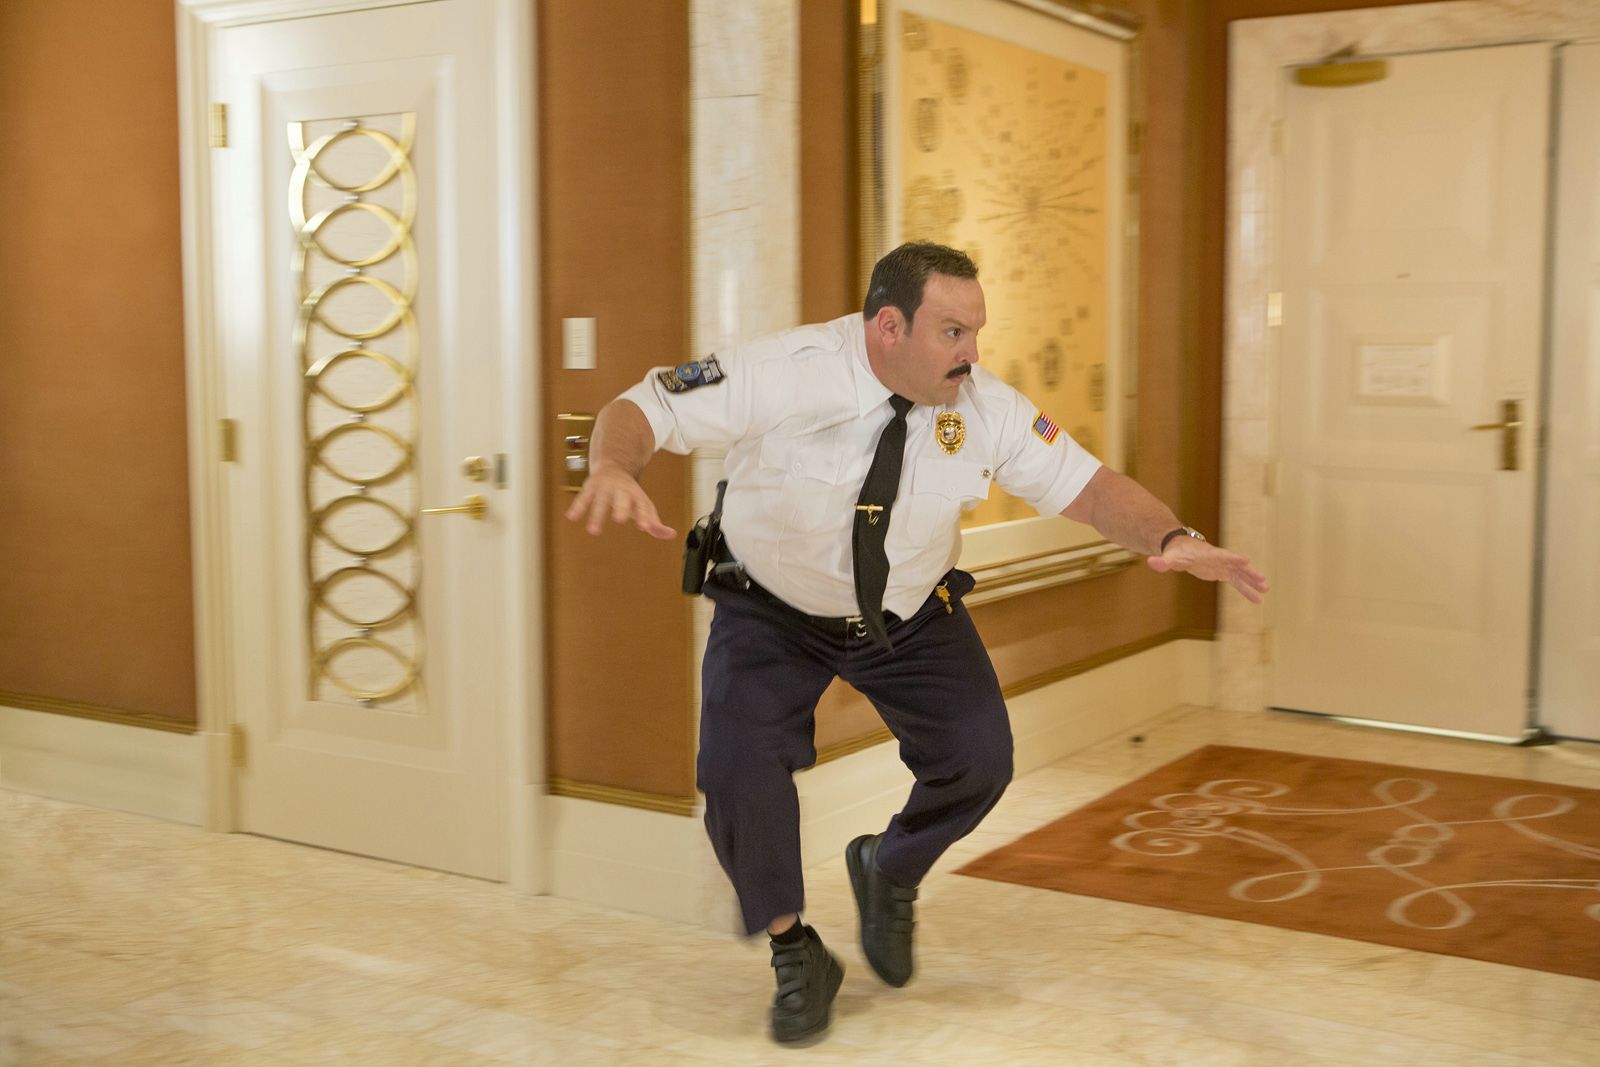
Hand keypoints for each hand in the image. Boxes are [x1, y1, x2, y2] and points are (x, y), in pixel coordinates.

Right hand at [564, 465, 676, 538]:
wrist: (614, 466)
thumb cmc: (630, 493)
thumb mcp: (643, 505)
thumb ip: (654, 522)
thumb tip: (671, 534)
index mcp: (636, 495)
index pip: (642, 505)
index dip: (644, 515)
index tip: (644, 527)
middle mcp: (621, 490)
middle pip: (622, 498)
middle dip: (621, 507)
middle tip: (619, 519)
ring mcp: (605, 487)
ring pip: (600, 500)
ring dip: (596, 514)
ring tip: (593, 531)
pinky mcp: (590, 487)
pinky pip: (583, 497)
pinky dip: (577, 506)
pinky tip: (571, 517)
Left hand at [1147, 538, 1268, 602]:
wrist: (1180, 549)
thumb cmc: (1175, 552)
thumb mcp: (1169, 558)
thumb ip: (1162, 562)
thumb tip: (1151, 562)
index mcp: (1209, 554)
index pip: (1223, 556)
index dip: (1233, 558)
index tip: (1246, 560)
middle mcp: (1220, 559)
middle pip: (1236, 565)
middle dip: (1249, 572)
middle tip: (1262, 579)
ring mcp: (1223, 566)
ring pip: (1240, 575)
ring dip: (1252, 582)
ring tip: (1265, 589)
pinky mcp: (1223, 573)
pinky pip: (1238, 582)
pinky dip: (1247, 590)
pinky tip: (1257, 598)